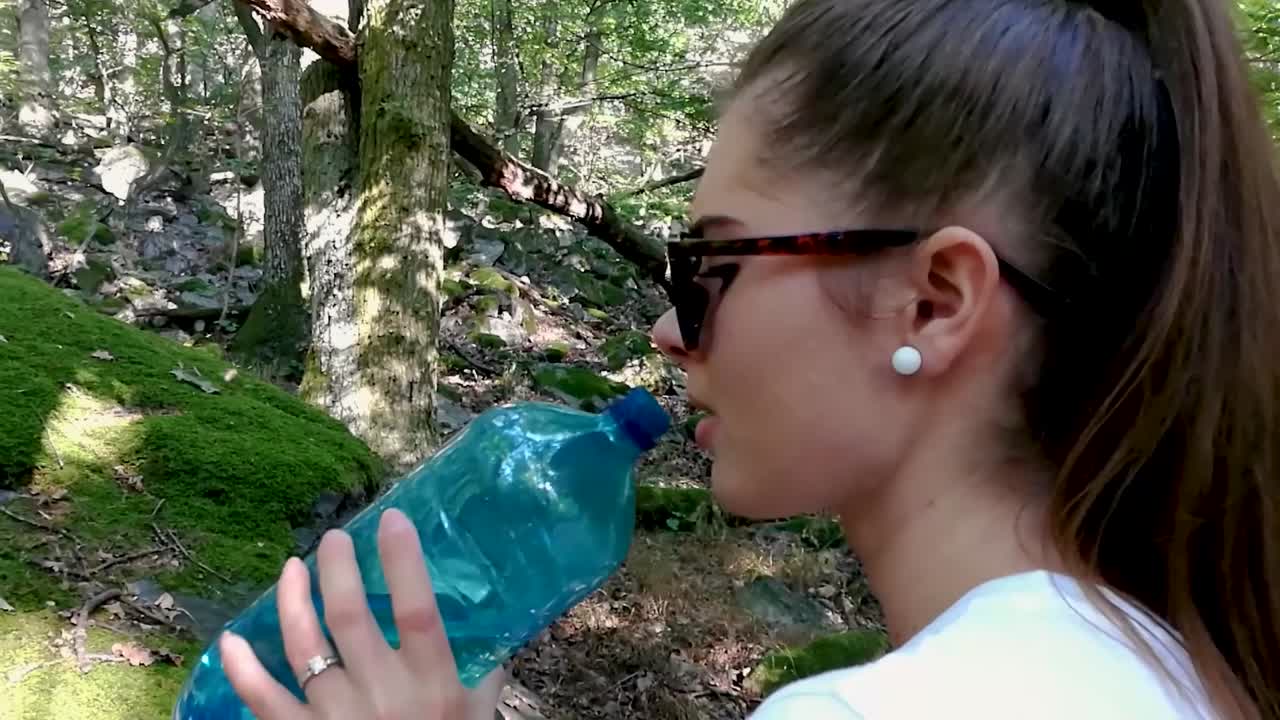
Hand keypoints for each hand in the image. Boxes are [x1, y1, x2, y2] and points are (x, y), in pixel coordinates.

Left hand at [219, 508, 506, 719]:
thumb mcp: (479, 713)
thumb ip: (483, 670)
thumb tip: (487, 622)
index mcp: (430, 683)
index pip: (416, 608)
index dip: (403, 560)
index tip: (392, 519)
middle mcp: (381, 693)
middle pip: (350, 614)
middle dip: (338, 566)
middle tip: (334, 538)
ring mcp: (336, 716)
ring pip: (304, 644)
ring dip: (293, 598)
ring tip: (293, 568)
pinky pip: (262, 699)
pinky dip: (241, 669)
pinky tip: (231, 640)